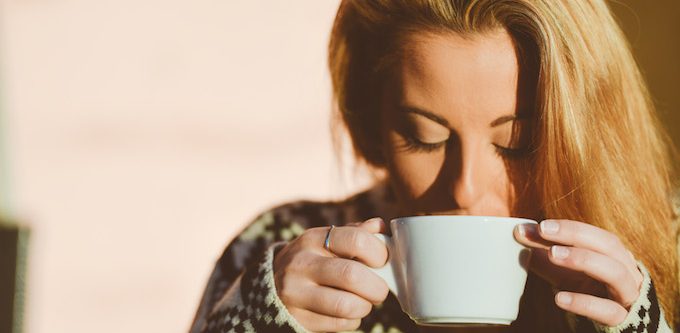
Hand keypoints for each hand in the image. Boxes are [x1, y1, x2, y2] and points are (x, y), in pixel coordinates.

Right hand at [273, 218, 389, 331]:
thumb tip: (381, 227)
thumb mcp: (326, 241)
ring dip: (364, 306)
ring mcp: (295, 292)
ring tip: (364, 302)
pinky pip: (338, 323)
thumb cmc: (313, 260)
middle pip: (352, 275)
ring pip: (346, 305)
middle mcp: (301, 263)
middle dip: (376, 287)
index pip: (356, 240)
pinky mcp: (296, 318)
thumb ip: (354, 233)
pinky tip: (348, 313)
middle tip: (379, 290)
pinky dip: (352, 320)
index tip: (383, 262)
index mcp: (313, 239)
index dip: (379, 253)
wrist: (272, 286)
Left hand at [514, 219, 643, 325]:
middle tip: (544, 231)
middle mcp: (627, 270)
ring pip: (615, 273)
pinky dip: (584, 302)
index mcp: (614, 255)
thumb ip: (543, 251)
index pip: (595, 234)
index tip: (541, 225)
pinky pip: (607, 310)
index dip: (569, 227)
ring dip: (583, 259)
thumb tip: (518, 231)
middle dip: (576, 234)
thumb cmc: (584, 290)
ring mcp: (627, 295)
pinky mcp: (622, 320)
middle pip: (609, 245)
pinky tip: (559, 297)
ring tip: (552, 254)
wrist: (605, 325)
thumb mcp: (563, 270)